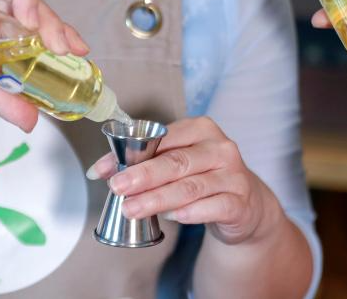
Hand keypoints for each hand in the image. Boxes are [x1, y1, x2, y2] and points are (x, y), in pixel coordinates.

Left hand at [87, 117, 280, 245]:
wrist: (246, 205)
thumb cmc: (204, 177)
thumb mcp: (178, 164)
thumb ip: (145, 163)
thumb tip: (100, 170)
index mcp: (202, 129)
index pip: (163, 138)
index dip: (132, 154)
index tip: (105, 170)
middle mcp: (220, 148)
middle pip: (177, 162)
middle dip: (143, 175)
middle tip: (118, 186)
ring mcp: (233, 175)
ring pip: (190, 187)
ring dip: (157, 199)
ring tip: (132, 208)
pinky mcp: (240, 202)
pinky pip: (212, 207)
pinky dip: (190, 213)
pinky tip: (172, 218)